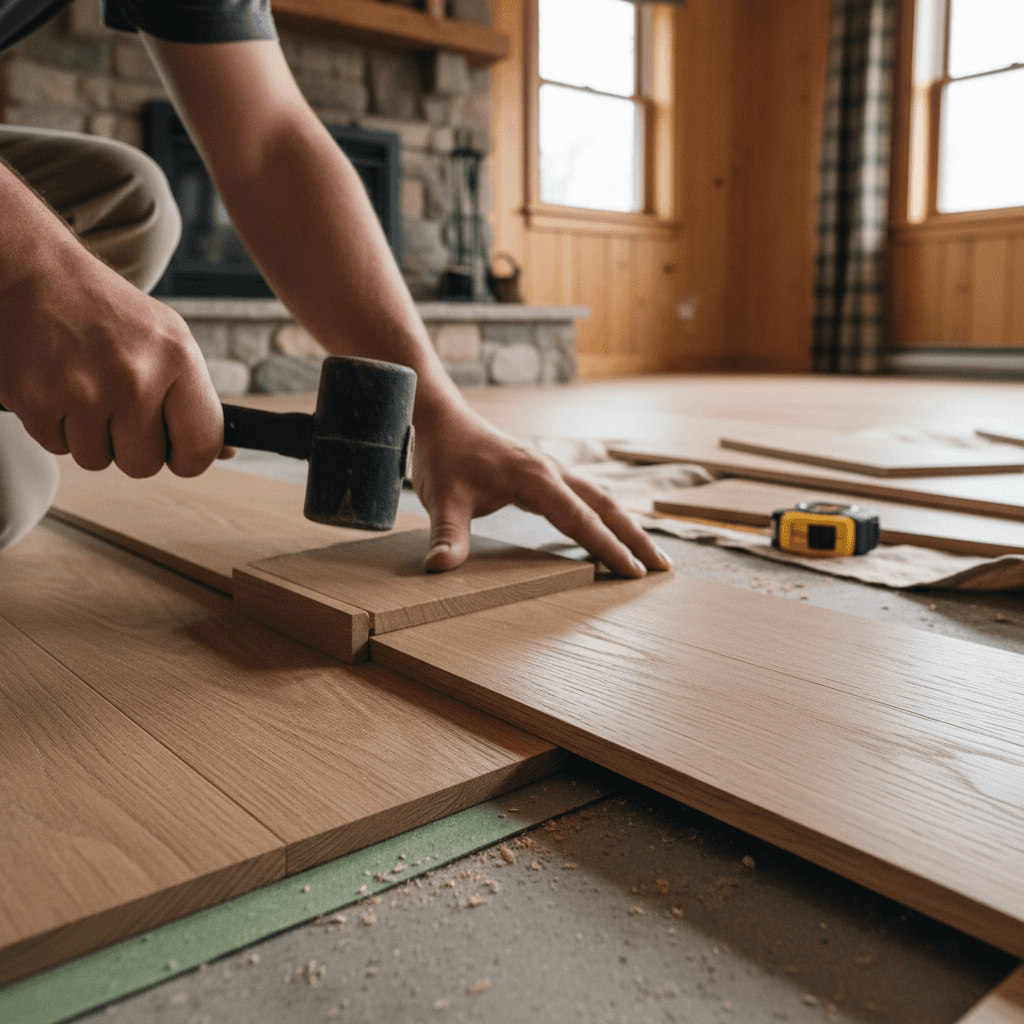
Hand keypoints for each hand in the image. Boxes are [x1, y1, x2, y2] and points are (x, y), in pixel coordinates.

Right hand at [0, 244, 226, 478]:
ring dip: (91, 436)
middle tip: (120, 411)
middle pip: (143, 465)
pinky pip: (57, 447)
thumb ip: (196, 400)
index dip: (188, 459)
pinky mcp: (36, 399)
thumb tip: (226, 452)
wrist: (39, 274)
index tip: (176, 452)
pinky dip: (57, 426)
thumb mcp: (170, 343)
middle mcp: (134, 376)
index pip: (201, 447)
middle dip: (131, 448)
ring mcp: (83, 389)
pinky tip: (60, 387)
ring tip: (86, 391)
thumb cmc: (113, 316)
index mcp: (178, 360)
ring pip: (96, 459)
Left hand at [411, 404, 672, 576]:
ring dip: (626, 526)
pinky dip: (605, 517)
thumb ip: (447, 535)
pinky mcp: (544, 474)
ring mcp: (551, 470)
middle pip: (606, 506)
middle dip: (636, 537)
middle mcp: (551, 471)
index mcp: (535, 477)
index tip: (633, 572)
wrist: (442, 418)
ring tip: (650, 555)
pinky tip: (610, 534)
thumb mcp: (442, 499)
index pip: (581, 518)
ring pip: (601, 499)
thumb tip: (438, 569)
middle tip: (663, 568)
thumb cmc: (444, 456)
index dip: (607, 547)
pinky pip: (585, 497)